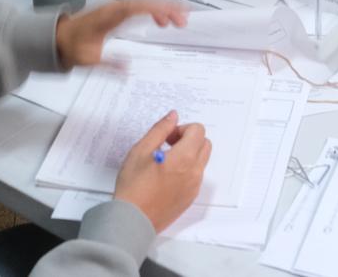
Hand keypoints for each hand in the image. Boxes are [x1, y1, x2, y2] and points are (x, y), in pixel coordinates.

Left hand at [55, 0, 186, 68]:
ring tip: (178, 21)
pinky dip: (154, 11)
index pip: (136, 7)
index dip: (156, 9)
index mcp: (108, 16)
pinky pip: (139, 7)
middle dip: (166, 8)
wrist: (57, 38)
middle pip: (145, 2)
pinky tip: (162, 20)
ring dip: (162, 9)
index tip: (171, 16)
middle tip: (183, 20)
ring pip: (144, 3)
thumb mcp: (88, 59)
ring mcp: (115, 9)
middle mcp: (114, 8)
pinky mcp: (116, 13)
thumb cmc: (71, 46)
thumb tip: (128, 68)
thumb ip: (108, 64)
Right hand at [113, 112, 210, 231]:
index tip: (167, 137)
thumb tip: (173, 116)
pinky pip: (196, 176)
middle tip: (168, 145)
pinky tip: (166, 176)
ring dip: (189, 154)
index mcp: (184, 158)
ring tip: (165, 162)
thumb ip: (160, 130)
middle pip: (204, 144)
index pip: (198, 130)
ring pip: (201, 160)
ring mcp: (194, 187)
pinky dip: (186, 170)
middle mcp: (194, 173)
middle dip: (189, 139)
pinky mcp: (190, 198)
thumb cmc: (133, 187)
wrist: (133, 220)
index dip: (182, 129)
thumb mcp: (141, 150)